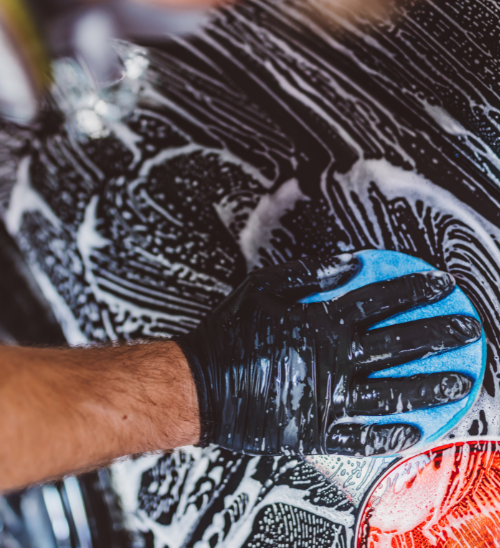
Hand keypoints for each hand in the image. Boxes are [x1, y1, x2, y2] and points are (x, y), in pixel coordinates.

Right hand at [175, 254, 479, 455]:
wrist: (201, 385)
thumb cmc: (229, 334)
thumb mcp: (263, 287)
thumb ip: (309, 274)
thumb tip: (348, 261)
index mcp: (321, 323)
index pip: (379, 300)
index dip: (413, 289)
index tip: (440, 283)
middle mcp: (332, 360)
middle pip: (396, 345)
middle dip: (437, 333)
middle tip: (467, 328)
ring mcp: (327, 399)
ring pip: (390, 394)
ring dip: (428, 387)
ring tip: (460, 382)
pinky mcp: (316, 430)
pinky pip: (360, 436)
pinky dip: (389, 434)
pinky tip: (414, 430)